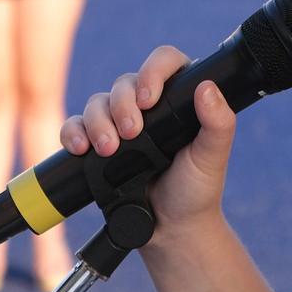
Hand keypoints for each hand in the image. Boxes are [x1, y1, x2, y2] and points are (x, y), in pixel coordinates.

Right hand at [59, 45, 237, 237]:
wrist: (169, 229)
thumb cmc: (196, 190)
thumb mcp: (211, 158)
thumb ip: (218, 124)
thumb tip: (208, 88)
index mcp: (178, 98)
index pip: (164, 63)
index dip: (152, 71)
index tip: (148, 98)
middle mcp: (148, 105)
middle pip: (124, 83)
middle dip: (121, 105)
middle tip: (131, 134)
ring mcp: (119, 122)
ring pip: (98, 103)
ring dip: (97, 122)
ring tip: (107, 149)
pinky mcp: (96, 143)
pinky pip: (75, 126)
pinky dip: (73, 133)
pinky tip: (80, 149)